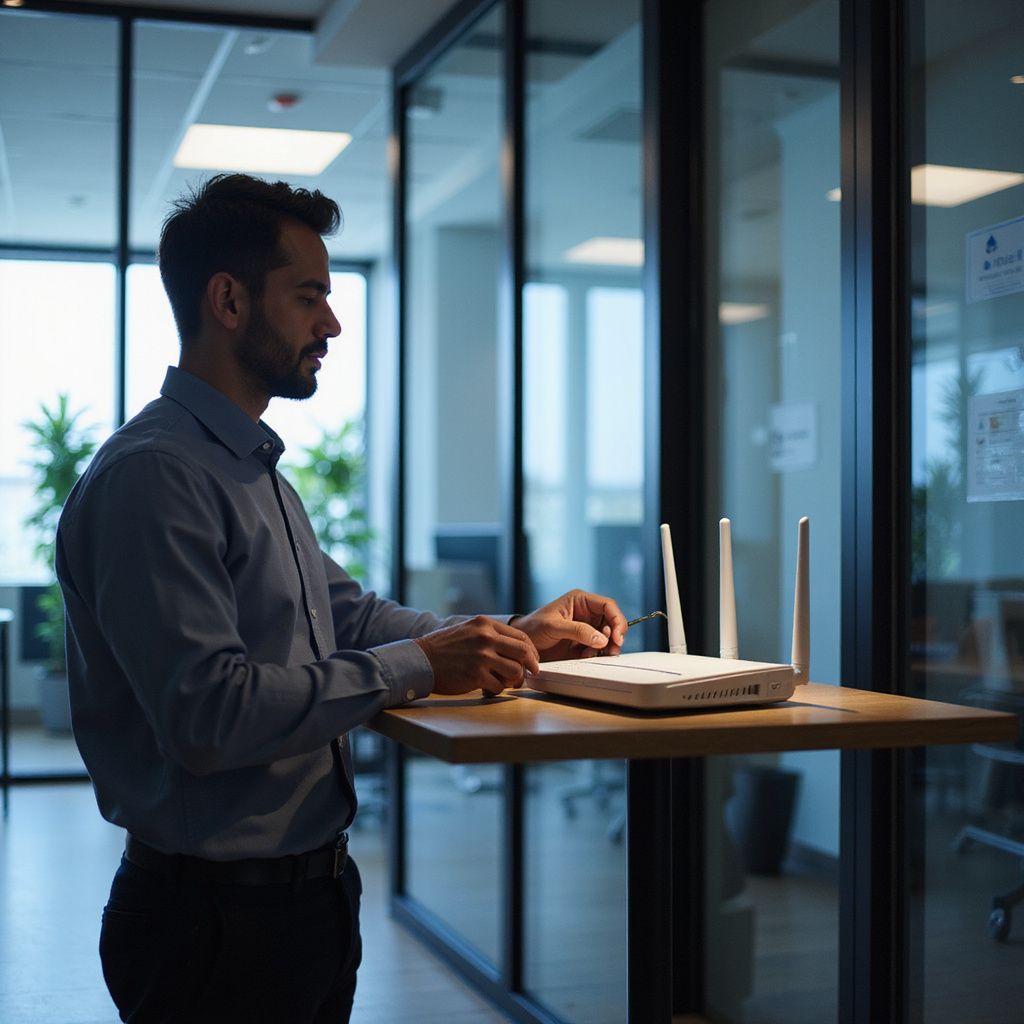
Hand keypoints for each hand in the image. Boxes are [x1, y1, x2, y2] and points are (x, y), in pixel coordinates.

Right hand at [415, 616, 540, 695]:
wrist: (420, 660)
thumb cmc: (443, 647)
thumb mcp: (468, 629)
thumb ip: (489, 634)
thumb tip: (515, 647)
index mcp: (485, 624)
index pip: (521, 636)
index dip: (531, 651)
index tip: (532, 660)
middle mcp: (486, 638)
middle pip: (523, 652)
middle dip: (530, 666)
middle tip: (530, 674)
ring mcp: (482, 657)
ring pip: (515, 671)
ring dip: (513, 680)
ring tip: (504, 682)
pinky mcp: (476, 675)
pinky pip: (499, 686)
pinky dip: (496, 690)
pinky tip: (486, 688)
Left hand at [513, 590, 627, 662]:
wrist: (522, 646)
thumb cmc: (533, 628)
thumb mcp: (553, 626)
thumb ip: (577, 630)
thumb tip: (602, 638)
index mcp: (580, 600)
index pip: (608, 605)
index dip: (617, 620)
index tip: (616, 637)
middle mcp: (586, 613)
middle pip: (612, 622)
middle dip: (614, 637)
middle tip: (610, 650)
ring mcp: (586, 628)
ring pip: (608, 637)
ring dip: (605, 647)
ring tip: (589, 653)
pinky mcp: (583, 643)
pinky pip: (598, 648)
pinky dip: (596, 654)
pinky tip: (584, 656)